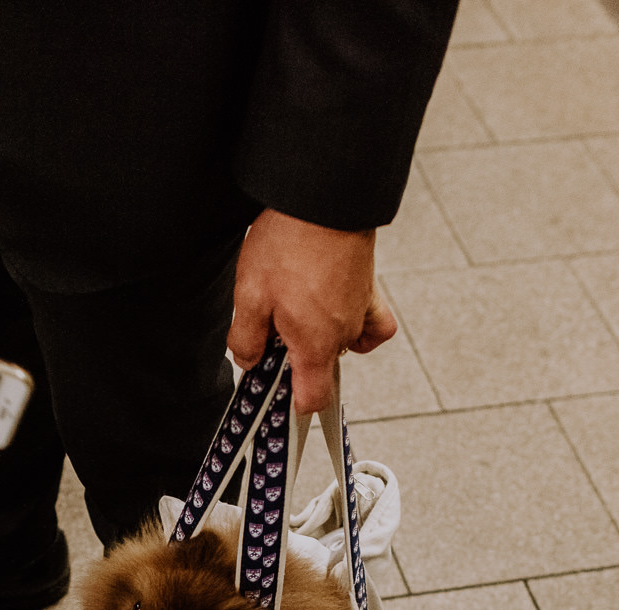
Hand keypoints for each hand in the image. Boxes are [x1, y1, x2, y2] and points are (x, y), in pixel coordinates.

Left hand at [226, 208, 397, 413]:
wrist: (325, 196)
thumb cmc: (288, 242)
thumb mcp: (250, 294)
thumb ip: (247, 337)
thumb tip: (249, 360)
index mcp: (315, 343)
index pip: (312, 399)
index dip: (292, 405)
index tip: (274, 394)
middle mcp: (344, 333)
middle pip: (321, 367)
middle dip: (294, 357)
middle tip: (268, 326)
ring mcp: (361, 310)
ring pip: (340, 342)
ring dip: (317, 332)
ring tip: (292, 303)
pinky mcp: (369, 287)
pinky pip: (372, 322)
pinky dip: (358, 324)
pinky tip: (336, 311)